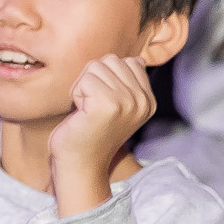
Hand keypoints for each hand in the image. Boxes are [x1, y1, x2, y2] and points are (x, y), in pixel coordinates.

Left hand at [46, 54, 156, 215]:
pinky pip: (85, 79)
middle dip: (92, 79)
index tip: (102, 104)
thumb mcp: (117, 105)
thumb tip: (137, 59)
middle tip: (91, 107)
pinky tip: (81, 114)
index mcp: (148, 100)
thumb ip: (126, 82)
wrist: (79, 164)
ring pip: (96, 67)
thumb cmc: (89, 131)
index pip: (128, 61)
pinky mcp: (108, 105)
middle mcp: (142, 101)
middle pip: (110, 60)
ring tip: (87, 110)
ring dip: (82, 87)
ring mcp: (128, 102)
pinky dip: (76, 94)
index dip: (105, 77)